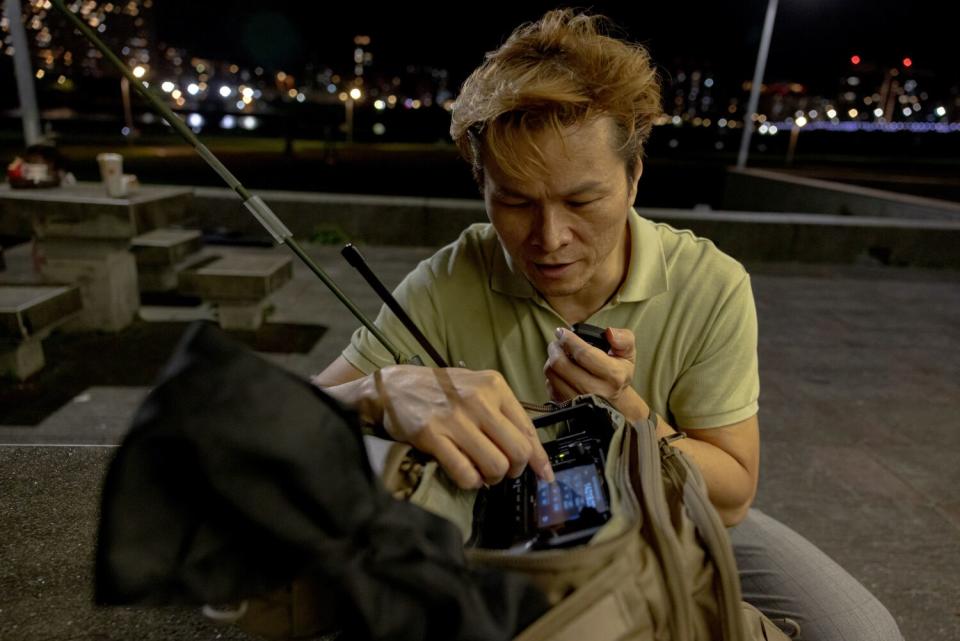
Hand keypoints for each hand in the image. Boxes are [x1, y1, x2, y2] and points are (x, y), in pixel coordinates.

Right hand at [370, 365, 553, 489]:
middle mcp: (478, 400)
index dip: (539, 458)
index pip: (528, 429)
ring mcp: (454, 418)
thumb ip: (503, 413)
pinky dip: (470, 482)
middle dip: (514, 470)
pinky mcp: (432, 435)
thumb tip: (530, 451)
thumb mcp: (477, 388)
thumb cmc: (439, 390)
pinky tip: (466, 475)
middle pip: (517, 451)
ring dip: (492, 478)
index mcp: (494, 386)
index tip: (545, 475)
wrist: (393, 386)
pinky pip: (465, 473)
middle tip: (503, 472)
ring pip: (495, 465)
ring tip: (482, 474)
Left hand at [544, 327, 639, 415]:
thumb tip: (609, 332)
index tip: (561, 332)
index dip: (569, 340)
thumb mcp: (627, 353)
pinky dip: (552, 374)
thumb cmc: (618, 372)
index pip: (584, 354)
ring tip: (558, 353)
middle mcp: (596, 391)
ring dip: (551, 360)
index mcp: (614, 375)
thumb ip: (623, 338)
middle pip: (561, 364)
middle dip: (555, 348)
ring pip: (551, 374)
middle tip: (557, 342)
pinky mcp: (567, 407)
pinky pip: (549, 385)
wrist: (614, 401)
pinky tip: (560, 370)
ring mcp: (580, 402)